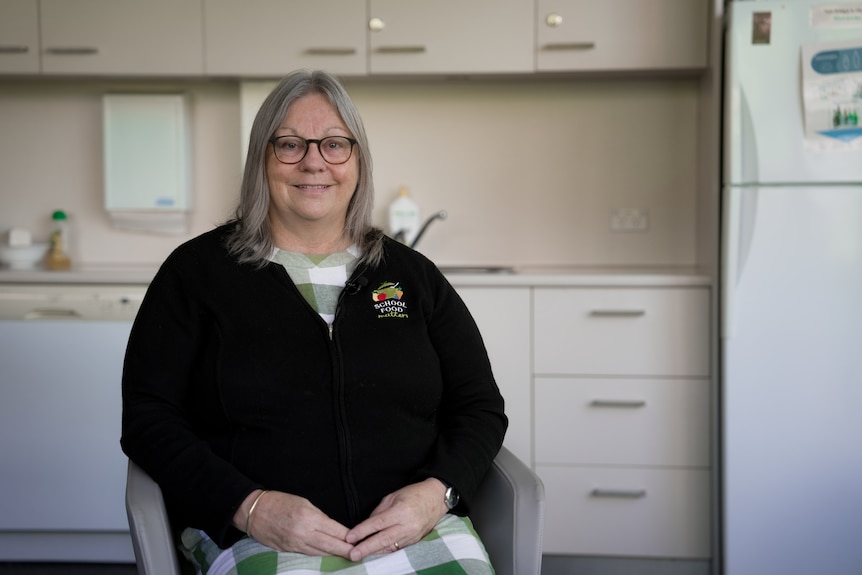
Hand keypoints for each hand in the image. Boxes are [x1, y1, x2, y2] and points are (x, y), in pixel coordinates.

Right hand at [234, 490, 354, 558]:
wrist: (255, 511)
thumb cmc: (280, 501)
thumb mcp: (304, 503)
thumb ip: (319, 517)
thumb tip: (333, 528)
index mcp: (309, 518)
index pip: (334, 530)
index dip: (348, 537)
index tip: (360, 540)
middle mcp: (303, 533)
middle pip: (330, 545)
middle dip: (346, 551)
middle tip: (359, 554)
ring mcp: (295, 544)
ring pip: (320, 553)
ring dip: (334, 555)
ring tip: (348, 556)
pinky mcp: (288, 550)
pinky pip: (308, 555)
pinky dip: (320, 555)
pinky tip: (328, 556)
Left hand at [344, 478, 447, 561]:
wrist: (436, 498)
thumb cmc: (414, 494)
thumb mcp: (393, 496)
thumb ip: (379, 511)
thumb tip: (366, 525)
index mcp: (401, 511)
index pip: (378, 523)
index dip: (363, 531)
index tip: (350, 537)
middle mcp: (408, 525)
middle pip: (383, 539)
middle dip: (366, 548)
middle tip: (353, 554)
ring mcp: (412, 535)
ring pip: (390, 547)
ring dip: (374, 552)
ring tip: (359, 556)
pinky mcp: (415, 541)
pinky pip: (397, 548)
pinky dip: (384, 551)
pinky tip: (374, 554)